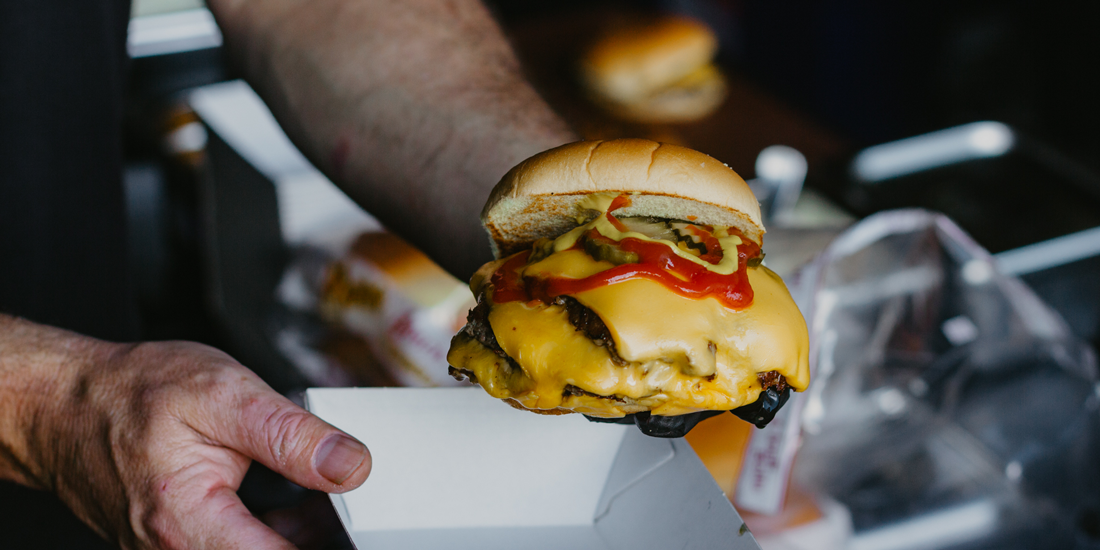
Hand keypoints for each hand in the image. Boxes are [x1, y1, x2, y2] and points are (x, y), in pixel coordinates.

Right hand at [20, 337, 369, 548]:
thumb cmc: (132, 394)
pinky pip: (241, 549)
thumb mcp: (224, 394)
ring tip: (335, 497)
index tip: (363, 526)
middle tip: (353, 506)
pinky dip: (279, 530)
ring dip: (304, 535)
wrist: (69, 404)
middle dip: (321, 537)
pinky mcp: (183, 544)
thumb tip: (351, 466)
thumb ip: (291, 435)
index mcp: (193, 524)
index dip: (331, 543)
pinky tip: (304, 502)